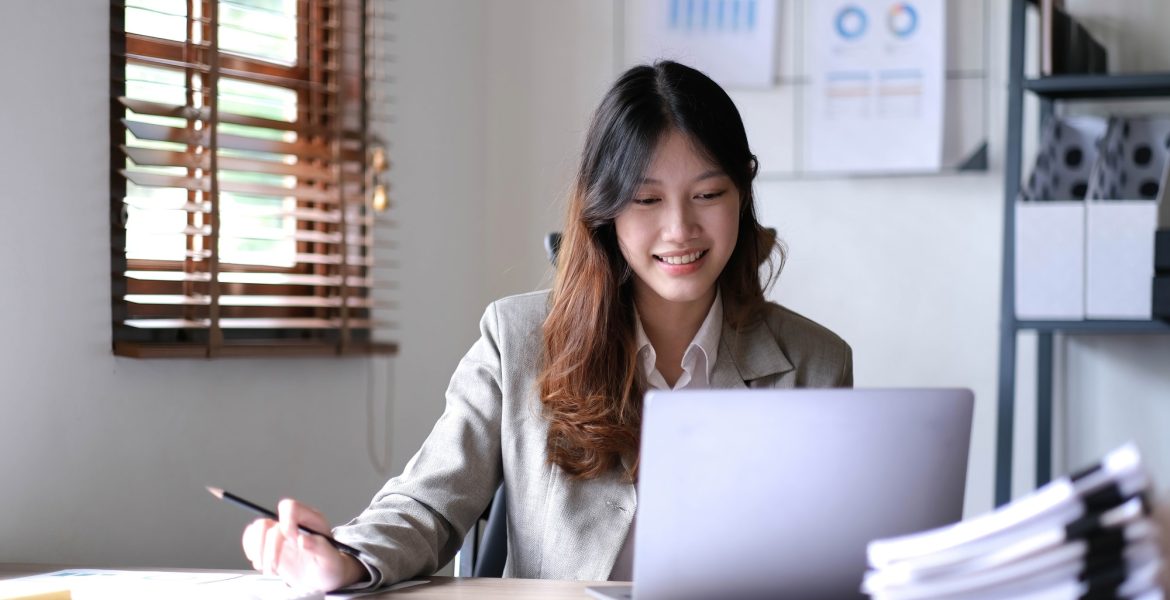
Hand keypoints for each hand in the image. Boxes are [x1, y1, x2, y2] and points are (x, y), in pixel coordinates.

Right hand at [242, 499, 365, 591]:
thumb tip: (303, 540)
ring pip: (256, 529)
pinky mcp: (268, 544)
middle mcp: (292, 523)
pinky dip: (252, 552)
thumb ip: (320, 547)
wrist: (322, 576)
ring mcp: (278, 533)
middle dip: (270, 547)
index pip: (291, 508)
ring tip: (269, 569)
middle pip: (268, 523)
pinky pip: (250, 539)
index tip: (292, 541)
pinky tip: (262, 564)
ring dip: (258, 551)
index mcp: (310, 519)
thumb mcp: (331, 558)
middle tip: (275, 565)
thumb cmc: (329, 564)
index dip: (287, 522)